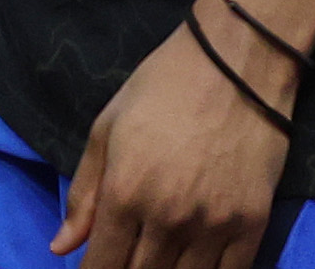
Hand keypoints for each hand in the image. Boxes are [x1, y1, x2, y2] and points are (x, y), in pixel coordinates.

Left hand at [57, 9, 295, 268]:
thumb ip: (84, 194)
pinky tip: (192, 267)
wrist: (236, 66)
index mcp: (125, 193)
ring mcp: (214, 226)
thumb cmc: (161, 89)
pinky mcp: (253, 225)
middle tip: (123, 263)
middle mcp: (168, 218)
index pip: (103, 265)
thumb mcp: (106, 130)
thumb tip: (61, 247)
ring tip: (154, 263)